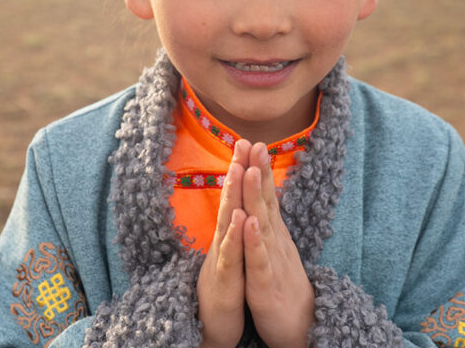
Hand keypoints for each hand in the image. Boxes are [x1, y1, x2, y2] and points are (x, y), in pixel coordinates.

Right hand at [197, 140, 251, 347]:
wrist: (214, 323)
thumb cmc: (227, 286)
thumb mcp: (233, 252)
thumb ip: (235, 227)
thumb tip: (240, 203)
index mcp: (231, 232)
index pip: (237, 196)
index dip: (243, 169)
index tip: (250, 141)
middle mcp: (224, 239)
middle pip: (230, 199)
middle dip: (236, 170)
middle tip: (242, 142)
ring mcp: (222, 257)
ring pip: (227, 221)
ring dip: (232, 195)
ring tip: (239, 169)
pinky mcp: (224, 278)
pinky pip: (230, 255)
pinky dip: (235, 237)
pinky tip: (241, 219)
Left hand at [242, 143, 314, 347]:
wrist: (302, 326)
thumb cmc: (284, 286)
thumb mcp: (276, 251)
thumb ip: (270, 225)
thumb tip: (266, 200)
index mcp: (274, 234)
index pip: (266, 195)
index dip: (259, 169)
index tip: (252, 141)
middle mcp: (275, 241)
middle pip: (265, 201)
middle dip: (257, 171)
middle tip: (253, 142)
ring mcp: (271, 260)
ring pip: (262, 224)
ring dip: (255, 197)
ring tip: (249, 171)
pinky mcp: (266, 283)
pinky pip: (259, 259)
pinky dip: (254, 240)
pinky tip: (250, 223)